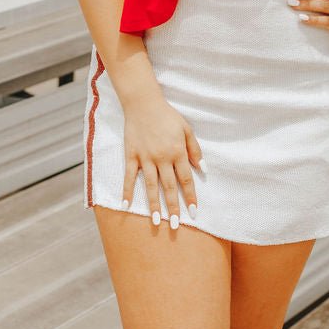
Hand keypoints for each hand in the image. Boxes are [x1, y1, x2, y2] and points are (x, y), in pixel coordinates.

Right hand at [121, 89, 202, 227]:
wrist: (143, 103)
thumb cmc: (167, 116)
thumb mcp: (186, 129)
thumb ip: (195, 149)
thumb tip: (202, 168)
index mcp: (177, 152)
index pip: (186, 179)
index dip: (190, 196)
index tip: (194, 212)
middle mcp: (162, 158)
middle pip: (169, 187)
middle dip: (173, 207)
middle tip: (175, 225)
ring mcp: (145, 158)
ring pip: (150, 186)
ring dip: (154, 205)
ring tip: (156, 222)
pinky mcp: (131, 155)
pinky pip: (128, 176)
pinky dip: (126, 191)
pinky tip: (126, 205)